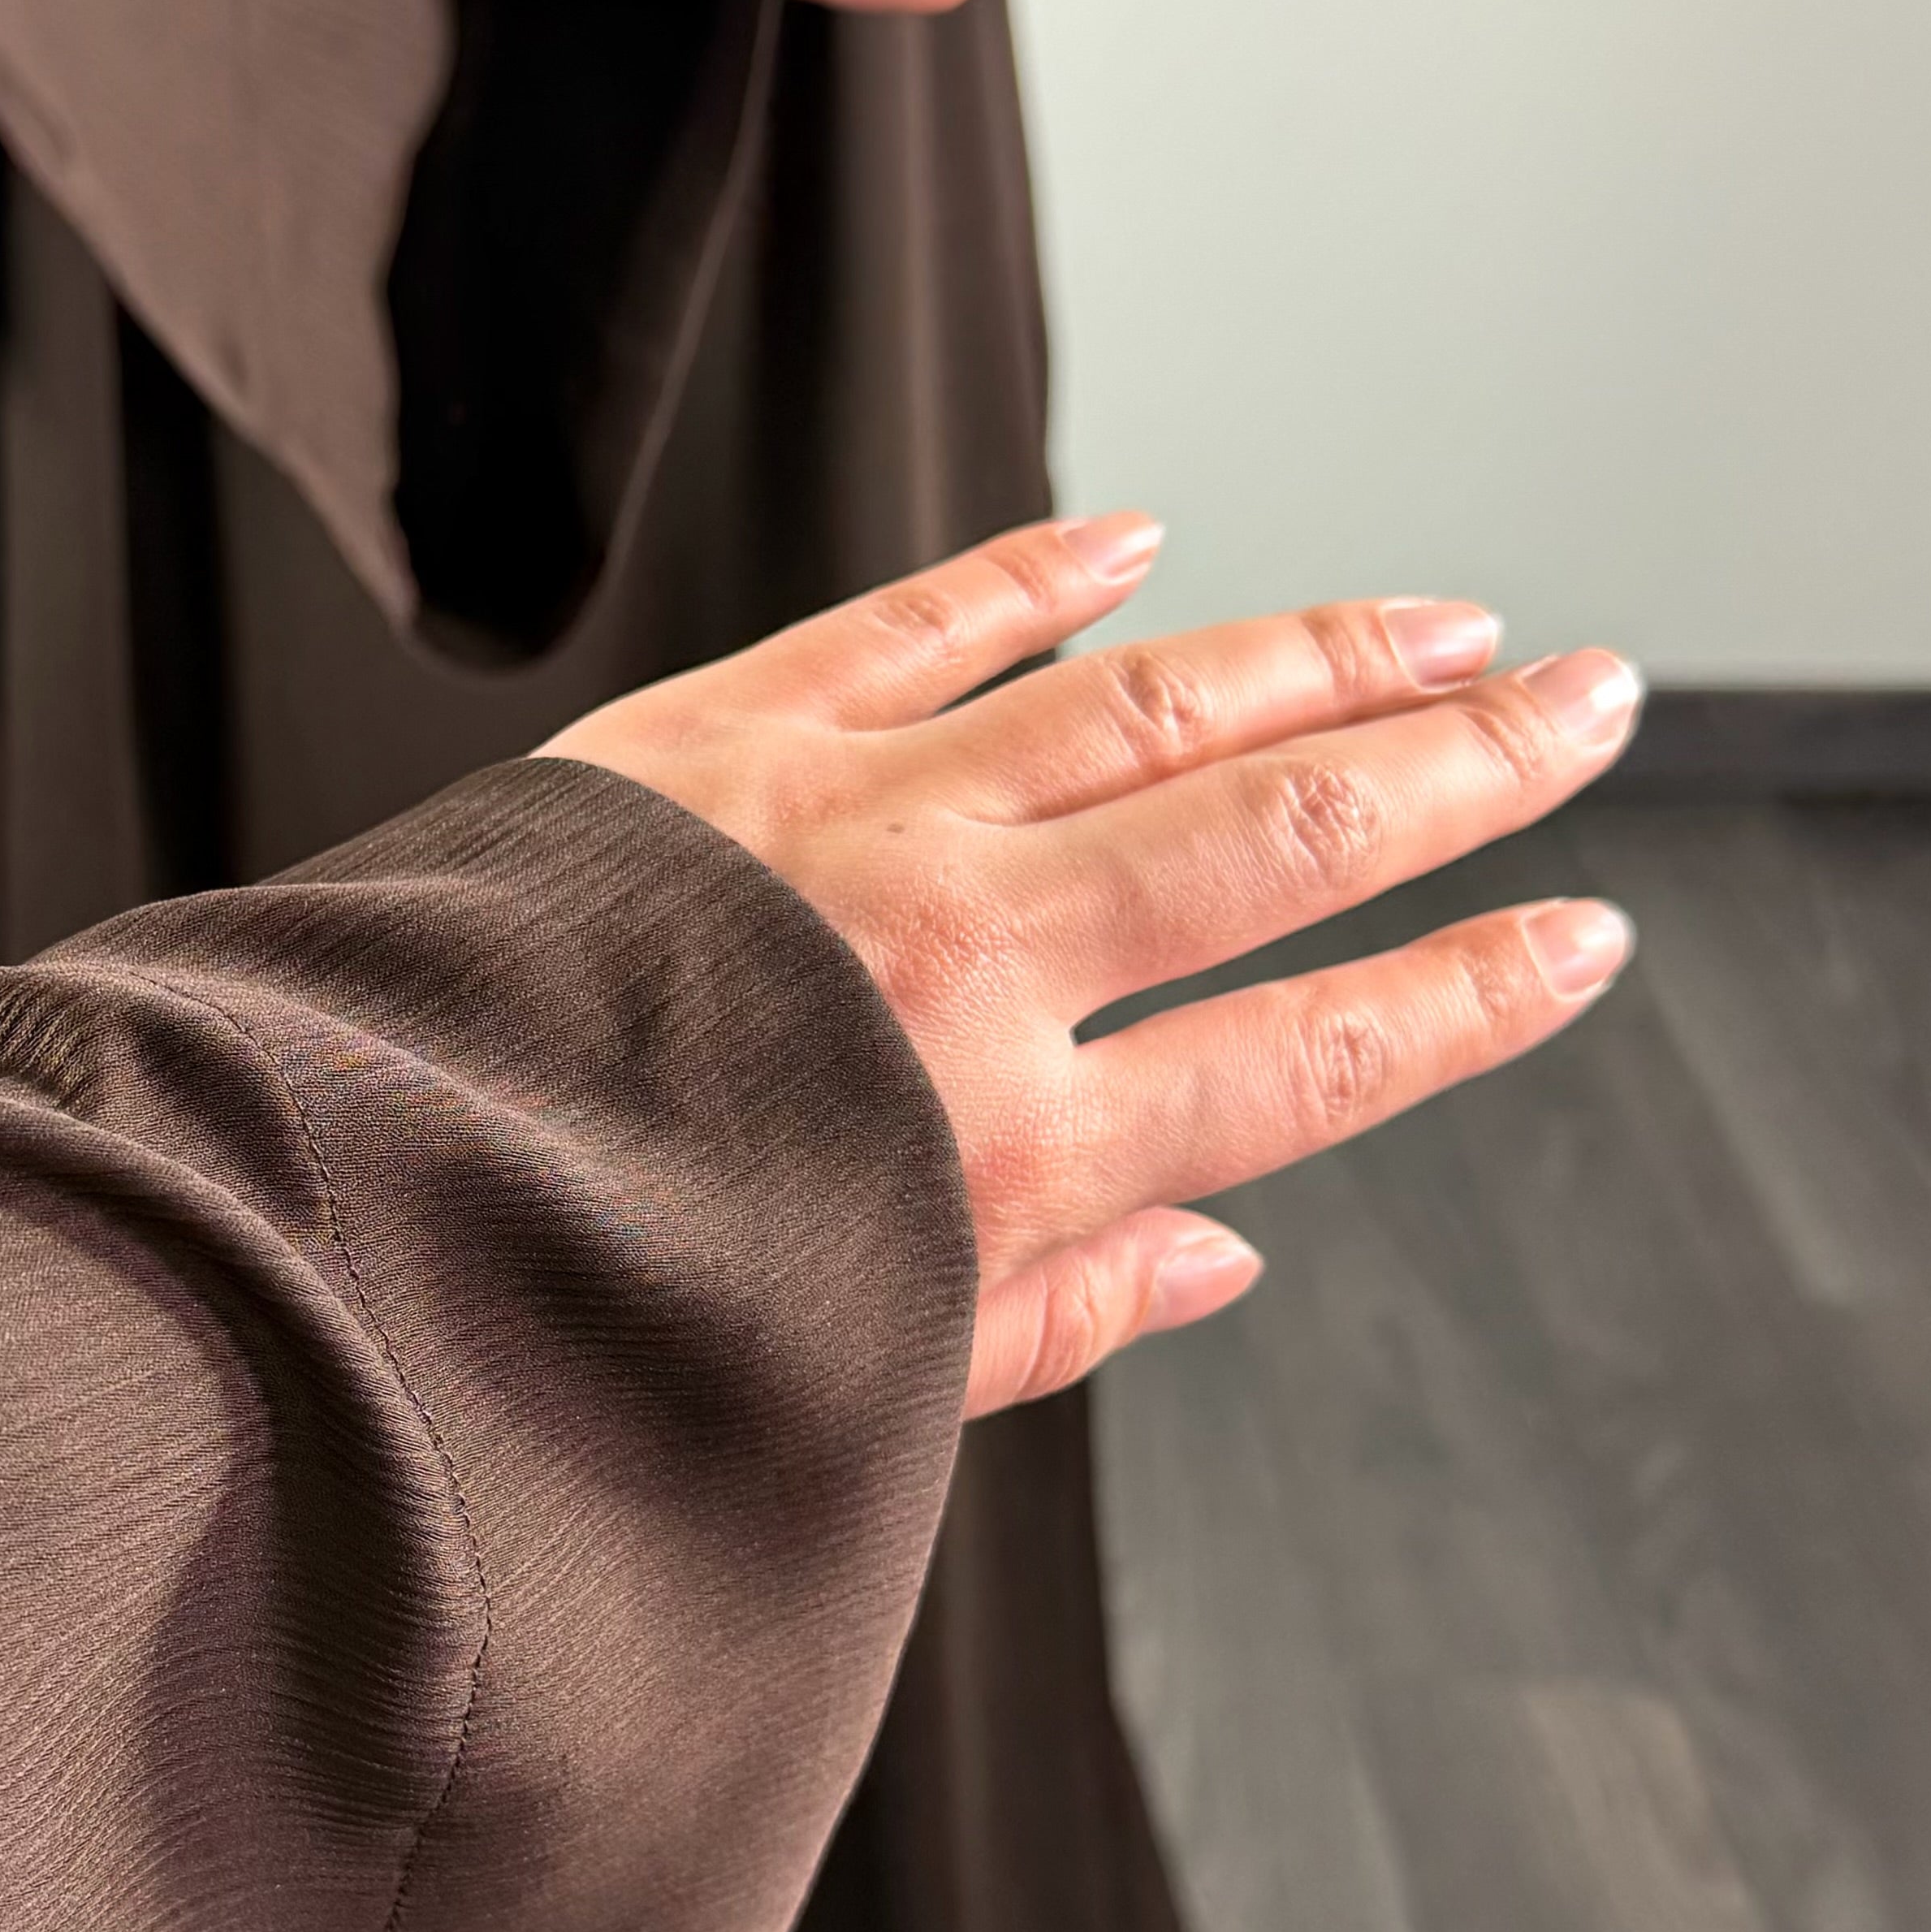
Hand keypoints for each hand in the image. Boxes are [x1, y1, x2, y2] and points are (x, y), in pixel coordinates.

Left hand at [548, 516, 1642, 1411]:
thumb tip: (1219, 1259)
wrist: (343, 1212)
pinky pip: (918, 623)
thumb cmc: (582, 1320)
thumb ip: (1051, 1319)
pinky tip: (1145, 543)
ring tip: (1440, 625)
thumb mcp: (855, 1388)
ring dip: (1314, 652)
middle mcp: (959, 966)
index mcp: (1001, 1148)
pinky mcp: (717, 738)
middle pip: (1279, 836)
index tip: (1580, 938)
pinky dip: (1039, 575)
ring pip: (1142, 700)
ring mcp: (846, 829)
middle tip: (1587, 708)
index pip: (1312, 1053)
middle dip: (1461, 768)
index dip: (1473, 995)